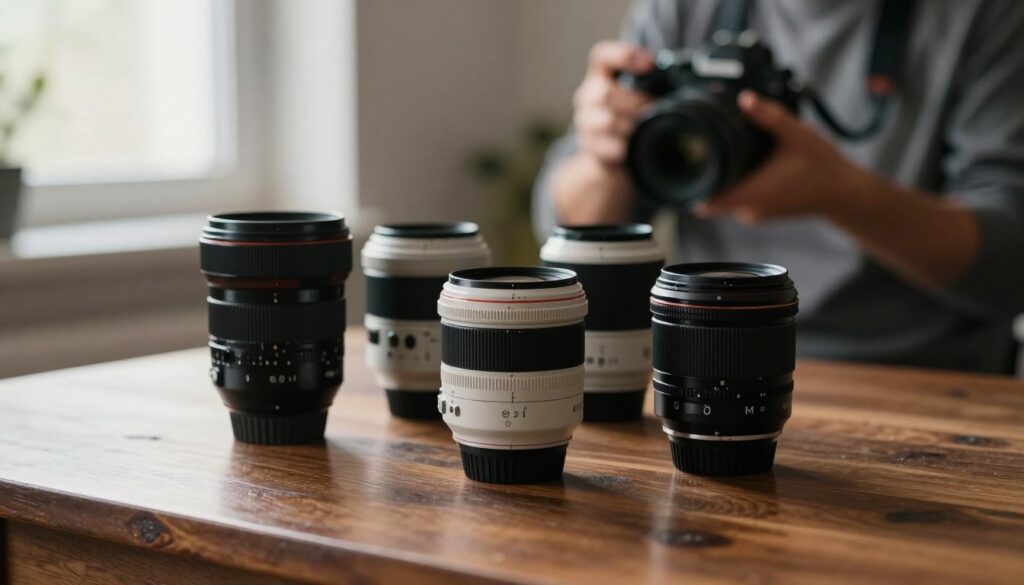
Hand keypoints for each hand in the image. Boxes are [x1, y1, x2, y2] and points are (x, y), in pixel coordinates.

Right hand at [553, 41, 653, 224]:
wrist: (609, 154)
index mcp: (600, 76)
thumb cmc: (630, 119)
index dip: (623, 56)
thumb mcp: (639, 96)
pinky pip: (610, 146)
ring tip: (645, 129)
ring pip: (608, 121)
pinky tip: (634, 146)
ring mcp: (586, 122)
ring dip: (632, 126)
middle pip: (606, 93)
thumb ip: (657, 84)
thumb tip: (702, 84)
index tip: (649, 63)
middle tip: (653, 109)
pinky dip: (627, 147)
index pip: (602, 57)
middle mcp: (587, 96)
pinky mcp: (590, 146)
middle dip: (635, 102)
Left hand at [694, 90, 871, 223]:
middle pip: (710, 198)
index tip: (684, 168)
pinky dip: (733, 185)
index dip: (691, 186)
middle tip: (700, 152)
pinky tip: (740, 166)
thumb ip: (770, 116)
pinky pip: (737, 200)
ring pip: (723, 199)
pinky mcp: (760, 212)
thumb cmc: (822, 167)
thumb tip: (745, 99)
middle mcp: (749, 209)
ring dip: (719, 181)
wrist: (844, 193)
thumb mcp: (797, 135)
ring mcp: (754, 214)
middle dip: (704, 177)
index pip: (707, 200)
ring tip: (720, 156)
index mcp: (753, 193)